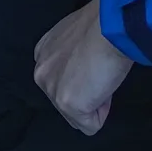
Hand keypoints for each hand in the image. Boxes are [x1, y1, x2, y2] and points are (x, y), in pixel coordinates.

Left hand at [33, 0, 133, 136]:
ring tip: (101, 76)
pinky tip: (104, 86)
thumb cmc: (103, 25)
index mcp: (43, 53)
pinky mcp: (67, 104)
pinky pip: (90, 125)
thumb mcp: (77, 36)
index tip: (94, 63)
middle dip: (86, 93)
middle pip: (66, 103)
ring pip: (77, 117)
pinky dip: (102, 112)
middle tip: (99, 70)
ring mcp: (53, 89)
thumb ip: (71, 56)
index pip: (60, 82)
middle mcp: (41, 72)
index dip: (83, 78)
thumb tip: (86, 71)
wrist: (110, 25)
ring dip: (94, 102)